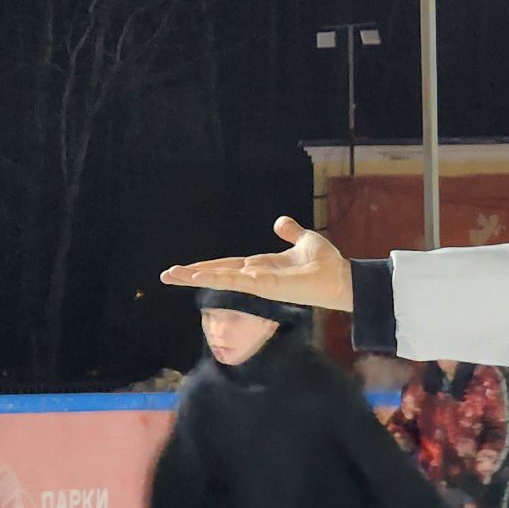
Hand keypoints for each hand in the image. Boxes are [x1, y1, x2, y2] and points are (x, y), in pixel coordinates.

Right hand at [160, 217, 354, 311]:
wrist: (342, 277)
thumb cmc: (327, 263)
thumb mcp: (304, 240)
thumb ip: (290, 232)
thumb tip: (280, 222)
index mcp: (262, 265)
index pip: (228, 265)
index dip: (207, 267)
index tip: (186, 269)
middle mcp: (256, 276)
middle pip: (219, 273)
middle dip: (193, 274)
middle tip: (166, 275)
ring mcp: (259, 282)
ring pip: (222, 278)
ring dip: (196, 277)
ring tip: (172, 276)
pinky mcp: (266, 285)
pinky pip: (237, 280)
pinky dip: (217, 278)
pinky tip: (197, 277)